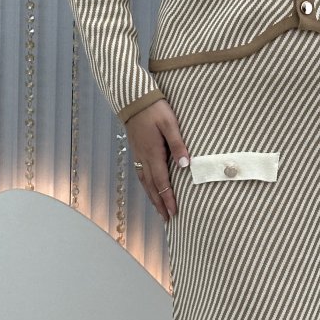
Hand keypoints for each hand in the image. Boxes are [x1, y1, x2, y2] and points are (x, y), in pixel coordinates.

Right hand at [124, 98, 189, 222]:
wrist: (134, 99)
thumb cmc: (155, 109)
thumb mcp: (170, 124)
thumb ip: (178, 144)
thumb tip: (185, 165)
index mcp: (153, 153)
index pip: (162, 182)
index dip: (168, 199)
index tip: (174, 213)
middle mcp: (144, 158)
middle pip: (152, 187)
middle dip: (160, 204)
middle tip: (167, 219)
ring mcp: (138, 155)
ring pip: (145, 182)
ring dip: (153, 197)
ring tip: (159, 210)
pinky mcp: (137, 151)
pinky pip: (141, 174)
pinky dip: (147, 186)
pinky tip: (150, 189)